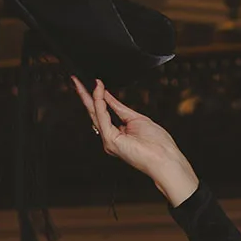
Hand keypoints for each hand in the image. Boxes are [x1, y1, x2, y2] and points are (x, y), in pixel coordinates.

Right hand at [71, 78, 199, 204]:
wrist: (165, 159)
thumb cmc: (158, 144)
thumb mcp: (137, 119)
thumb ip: (119, 108)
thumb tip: (107, 96)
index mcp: (118, 133)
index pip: (103, 112)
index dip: (98, 96)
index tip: (94, 83)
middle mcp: (110, 137)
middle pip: (94, 112)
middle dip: (85, 95)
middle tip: (76, 80)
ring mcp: (109, 140)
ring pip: (95, 113)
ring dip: (88, 96)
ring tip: (80, 82)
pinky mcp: (110, 140)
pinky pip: (103, 117)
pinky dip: (100, 102)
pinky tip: (98, 91)